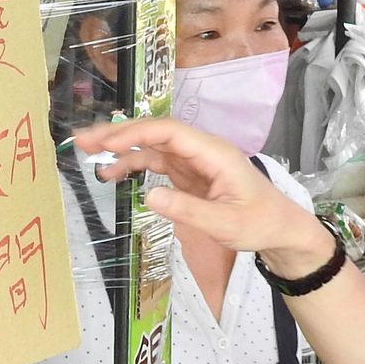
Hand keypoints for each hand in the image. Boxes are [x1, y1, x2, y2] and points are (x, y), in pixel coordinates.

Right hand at [71, 117, 333, 273]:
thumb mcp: (226, 224)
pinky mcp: (189, 175)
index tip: (107, 142)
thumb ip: (188, 210)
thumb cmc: (260, 223)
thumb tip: (149, 196)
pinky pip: (157, 163)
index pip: (170, 133)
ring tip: (89, 155)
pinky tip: (113, 174)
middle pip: (156, 134)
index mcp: (214, 153)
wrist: (280, 230)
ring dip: (122, 149)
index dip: (136, 134)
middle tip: (84, 140)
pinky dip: (134, 165)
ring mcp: (194, 161)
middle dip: (120, 134)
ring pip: (153, 147)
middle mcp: (201, 150)